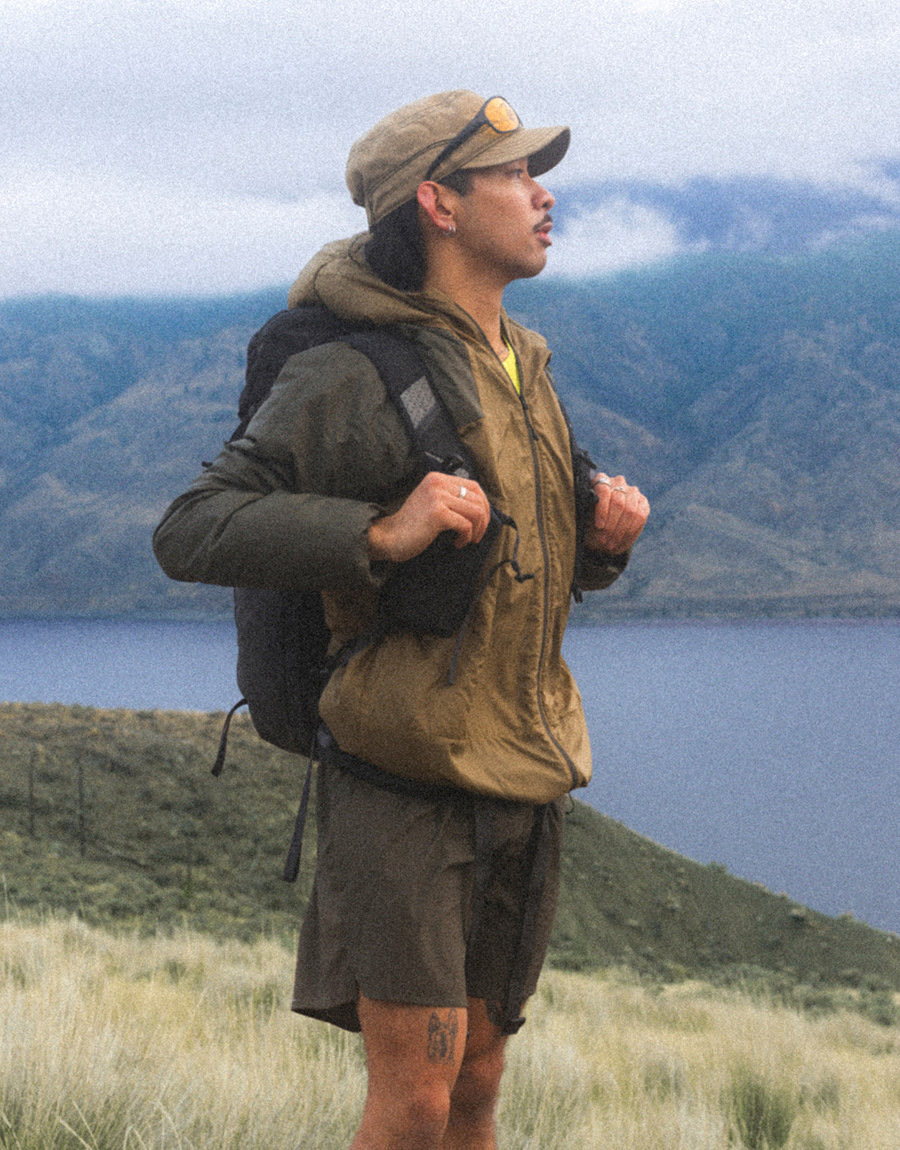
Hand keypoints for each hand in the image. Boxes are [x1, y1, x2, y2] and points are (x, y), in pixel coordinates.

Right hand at [367, 471, 490, 562]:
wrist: (389, 537)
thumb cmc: (411, 525)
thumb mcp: (431, 502)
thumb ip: (450, 498)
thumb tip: (480, 508)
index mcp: (437, 478)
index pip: (474, 486)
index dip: (484, 505)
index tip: (481, 522)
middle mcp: (438, 483)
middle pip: (478, 498)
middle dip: (483, 520)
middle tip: (476, 535)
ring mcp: (437, 497)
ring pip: (476, 511)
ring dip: (476, 530)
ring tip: (467, 540)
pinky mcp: (437, 513)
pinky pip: (466, 524)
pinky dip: (466, 537)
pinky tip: (457, 543)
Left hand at [584, 472, 648, 554]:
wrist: (600, 527)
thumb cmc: (588, 519)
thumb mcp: (584, 515)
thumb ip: (587, 510)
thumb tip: (591, 508)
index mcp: (600, 480)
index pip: (603, 491)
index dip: (602, 510)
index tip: (599, 526)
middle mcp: (618, 482)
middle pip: (618, 502)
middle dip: (611, 525)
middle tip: (603, 541)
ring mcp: (632, 492)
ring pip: (630, 511)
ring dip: (620, 532)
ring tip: (610, 545)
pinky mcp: (642, 503)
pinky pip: (640, 517)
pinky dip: (630, 533)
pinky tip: (620, 543)